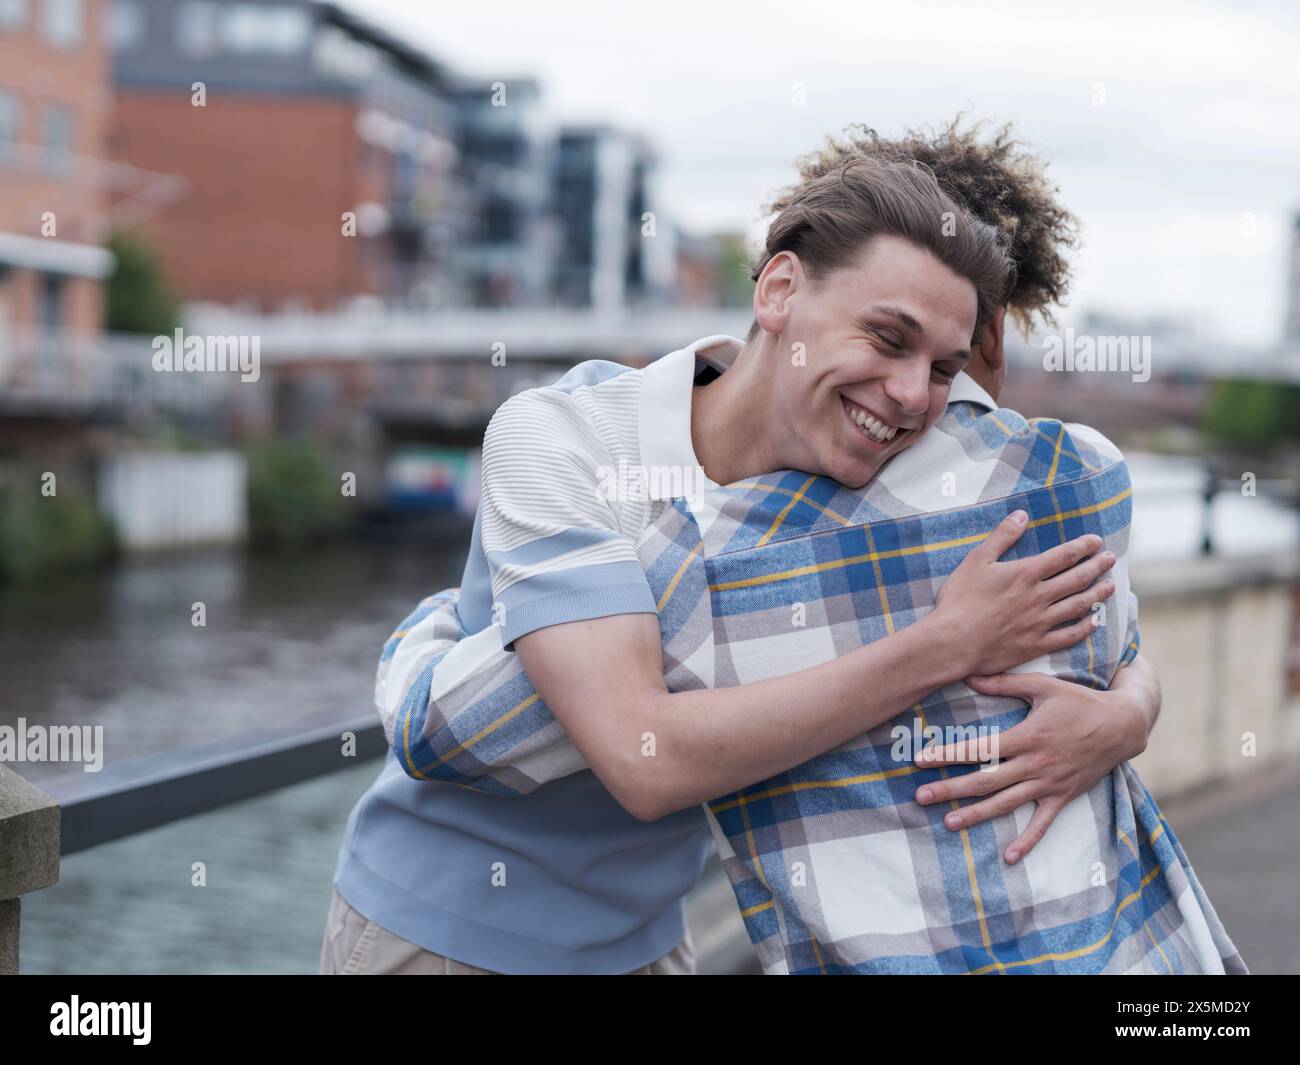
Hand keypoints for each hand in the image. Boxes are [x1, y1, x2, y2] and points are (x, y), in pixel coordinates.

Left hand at [912, 671, 1144, 863]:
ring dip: (977, 815)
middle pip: (985, 780)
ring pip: (1006, 804)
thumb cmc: (1080, 701)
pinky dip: (1027, 841)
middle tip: (920, 796)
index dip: (949, 754)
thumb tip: (968, 675)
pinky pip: (1043, 823)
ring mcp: (1049, 783)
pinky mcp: (1063, 796)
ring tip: (948, 823)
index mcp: (1026, 736)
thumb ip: (1004, 682)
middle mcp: (1035, 764)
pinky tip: (1009, 856)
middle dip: (950, 789)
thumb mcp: (1042, 686)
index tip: (920, 760)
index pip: (979, 748)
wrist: (1122, 725)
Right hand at [933, 511, 1116, 676]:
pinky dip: (1085, 628)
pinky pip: (1069, 636)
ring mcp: (1041, 622)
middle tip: (1111, 559)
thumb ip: (1002, 536)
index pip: (1064, 556)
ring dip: (1097, 594)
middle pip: (1078, 579)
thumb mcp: (976, 560)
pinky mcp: (1036, 644)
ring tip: (1110, 586)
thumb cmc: (960, 600)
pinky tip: (1094, 622)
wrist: (953, 642)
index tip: (1098, 541)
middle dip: (1098, 566)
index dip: (1084, 547)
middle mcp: (1040, 596)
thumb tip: (1021, 514)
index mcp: (1026, 573)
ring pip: (1079, 605)